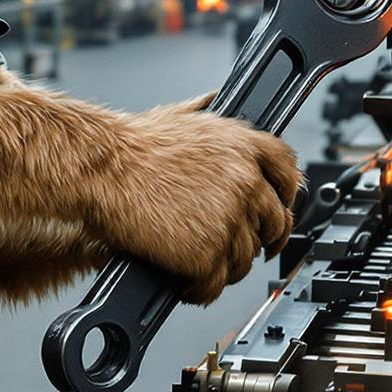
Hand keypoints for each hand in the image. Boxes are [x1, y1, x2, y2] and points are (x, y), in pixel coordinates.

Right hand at [87, 97, 297, 303]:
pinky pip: (216, 284)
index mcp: (241, 145)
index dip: (287, 195)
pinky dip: (201, 289)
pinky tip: (187, 284)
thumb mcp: (177, 115)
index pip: (288, 171)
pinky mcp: (208, 252)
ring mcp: (229, 218)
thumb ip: (205, 110)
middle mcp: (244, 179)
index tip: (281, 208)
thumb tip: (212, 101)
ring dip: (227, 267)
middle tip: (240, 248)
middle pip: (274, 221)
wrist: (102, 170)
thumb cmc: (130, 146)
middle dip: (261, 238)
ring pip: (246, 258)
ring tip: (202, 266)